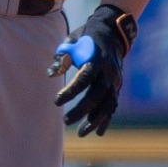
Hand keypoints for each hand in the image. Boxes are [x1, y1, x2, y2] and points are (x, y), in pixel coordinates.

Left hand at [48, 3, 136, 136]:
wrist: (113, 33)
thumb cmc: (86, 38)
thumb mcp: (73, 41)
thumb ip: (62, 57)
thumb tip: (51, 74)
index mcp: (97, 59)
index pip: (84, 78)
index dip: (71, 91)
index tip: (56, 101)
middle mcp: (109, 72)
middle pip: (96, 96)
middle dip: (81, 110)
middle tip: (65, 120)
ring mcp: (115, 81)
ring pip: (107, 105)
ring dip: (95, 120)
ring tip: (81, 133)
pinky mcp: (117, 87)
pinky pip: (112, 106)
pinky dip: (105, 120)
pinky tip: (97, 132)